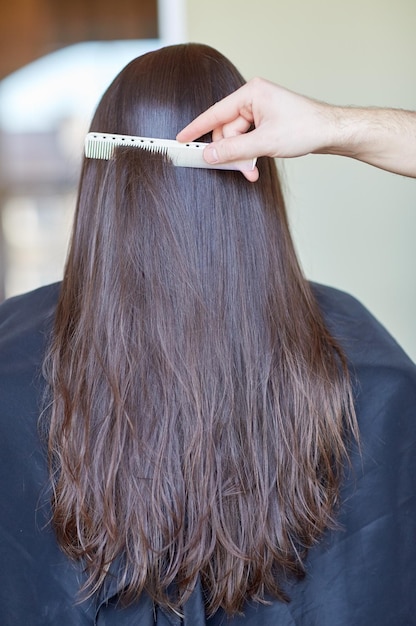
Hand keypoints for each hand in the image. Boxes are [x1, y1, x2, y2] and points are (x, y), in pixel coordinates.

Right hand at [177, 77, 333, 181]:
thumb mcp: (264, 143)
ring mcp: (260, 111)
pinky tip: (255, 165)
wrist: (330, 132)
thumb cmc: (305, 128)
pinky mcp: (266, 122)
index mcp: (251, 94)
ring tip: (251, 171)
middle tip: (237, 169)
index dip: (196, 128)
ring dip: (242, 158)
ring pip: (237, 139)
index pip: (215, 113)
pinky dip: (249, 154)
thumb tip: (209, 156)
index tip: (181, 139)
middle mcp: (253, 99)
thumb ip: (234, 151)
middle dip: (231, 153)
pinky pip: (248, 140)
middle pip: (226, 130)